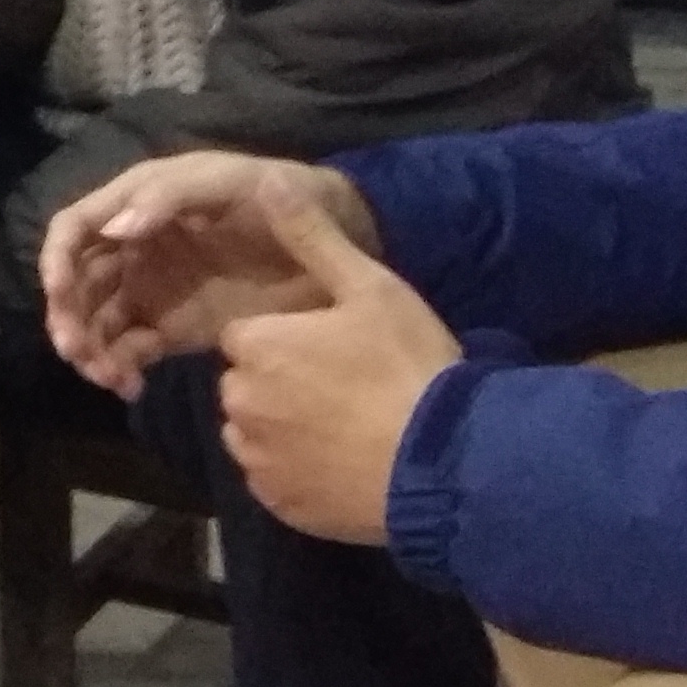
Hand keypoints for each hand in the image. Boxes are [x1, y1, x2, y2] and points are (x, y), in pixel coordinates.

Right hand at [41, 151, 380, 399]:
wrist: (336, 245)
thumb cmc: (285, 196)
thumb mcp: (233, 183)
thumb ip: (172, 198)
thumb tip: (116, 229)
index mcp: (139, 202)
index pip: (75, 228)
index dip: (56, 259)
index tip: (58, 294)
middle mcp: (134, 246)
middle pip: (77, 283)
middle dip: (68, 317)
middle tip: (79, 353)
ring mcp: (152, 289)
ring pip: (96, 321)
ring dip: (90, 350)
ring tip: (109, 377)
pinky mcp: (172, 326)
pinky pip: (129, 350)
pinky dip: (120, 370)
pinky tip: (132, 387)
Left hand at [214, 184, 462, 545]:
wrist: (445, 463)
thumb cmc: (407, 365)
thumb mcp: (370, 288)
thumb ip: (311, 237)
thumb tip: (268, 182)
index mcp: (256, 346)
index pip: (247, 335)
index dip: (288, 338)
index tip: (332, 345)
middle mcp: (241, 403)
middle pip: (246, 381)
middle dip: (279, 381)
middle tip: (343, 385)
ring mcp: (257, 460)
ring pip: (254, 431)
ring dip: (283, 426)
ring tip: (346, 424)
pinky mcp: (278, 505)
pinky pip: (273, 478)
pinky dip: (296, 471)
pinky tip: (343, 461)